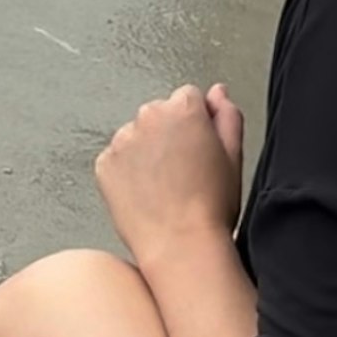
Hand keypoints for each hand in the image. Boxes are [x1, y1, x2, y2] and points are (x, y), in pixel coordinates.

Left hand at [95, 85, 243, 266]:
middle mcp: (147, 118)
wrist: (179, 244)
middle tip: (185, 170)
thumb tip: (217, 92)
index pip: (188, 97)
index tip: (202, 147)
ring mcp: (120, 141)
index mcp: (183, 109)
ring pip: (136, 135)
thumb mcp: (233, 155)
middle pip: (159, 113)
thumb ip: (226, 115)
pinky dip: (128, 170)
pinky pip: (117, 158)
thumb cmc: (211, 205)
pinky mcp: (103, 164)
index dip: (198, 122)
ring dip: (147, 150)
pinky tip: (146, 193)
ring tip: (166, 185)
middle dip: (170, 132)